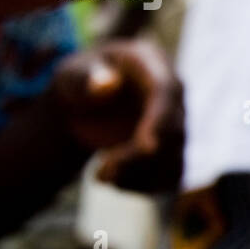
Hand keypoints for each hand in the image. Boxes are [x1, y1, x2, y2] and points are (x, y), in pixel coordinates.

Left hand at [50, 38, 184, 192]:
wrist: (86, 101)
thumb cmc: (79, 81)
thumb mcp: (71, 74)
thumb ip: (84, 77)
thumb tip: (105, 85)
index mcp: (152, 62)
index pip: (166, 91)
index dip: (160, 120)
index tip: (148, 149)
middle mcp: (174, 93)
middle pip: (172, 132)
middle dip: (138, 159)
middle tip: (101, 174)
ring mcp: (178, 123)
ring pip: (174, 159)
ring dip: (138, 177)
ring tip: (100, 176)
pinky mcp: (175, 149)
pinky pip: (170, 175)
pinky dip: (142, 186)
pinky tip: (114, 180)